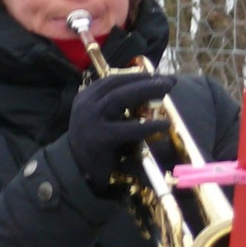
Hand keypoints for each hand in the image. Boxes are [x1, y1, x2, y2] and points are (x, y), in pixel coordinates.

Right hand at [67, 72, 172, 193]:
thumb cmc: (94, 144)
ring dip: (146, 91)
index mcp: (86, 97)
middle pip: (118, 84)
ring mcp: (90, 120)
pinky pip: (129, 128)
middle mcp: (86, 104)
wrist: (76, 171)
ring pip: (120, 98)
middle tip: (169, 81)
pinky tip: (164, 124)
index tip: (157, 75)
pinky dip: (148, 125)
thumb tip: (146, 89)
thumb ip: (115, 105)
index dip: (137, 75)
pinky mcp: (100, 138)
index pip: (113, 79)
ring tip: (167, 91)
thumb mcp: (100, 118)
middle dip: (146, 80)